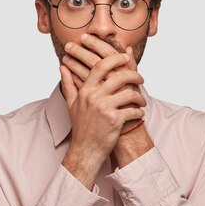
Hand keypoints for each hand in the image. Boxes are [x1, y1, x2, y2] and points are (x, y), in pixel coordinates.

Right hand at [60, 41, 144, 188]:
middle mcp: (94, 98)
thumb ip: (68, 83)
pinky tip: (139, 113)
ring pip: (129, 93)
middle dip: (134, 75)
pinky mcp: (115, 120)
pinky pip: (133, 110)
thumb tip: (63, 66)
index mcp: (85, 91)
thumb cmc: (80, 126)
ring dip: (139, 96)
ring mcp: (105, 109)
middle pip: (119, 77)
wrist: (85, 149)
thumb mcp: (71, 103)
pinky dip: (139, 112)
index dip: (115, 58)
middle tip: (140, 78)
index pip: (100, 66)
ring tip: (141, 100)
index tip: (125, 56)